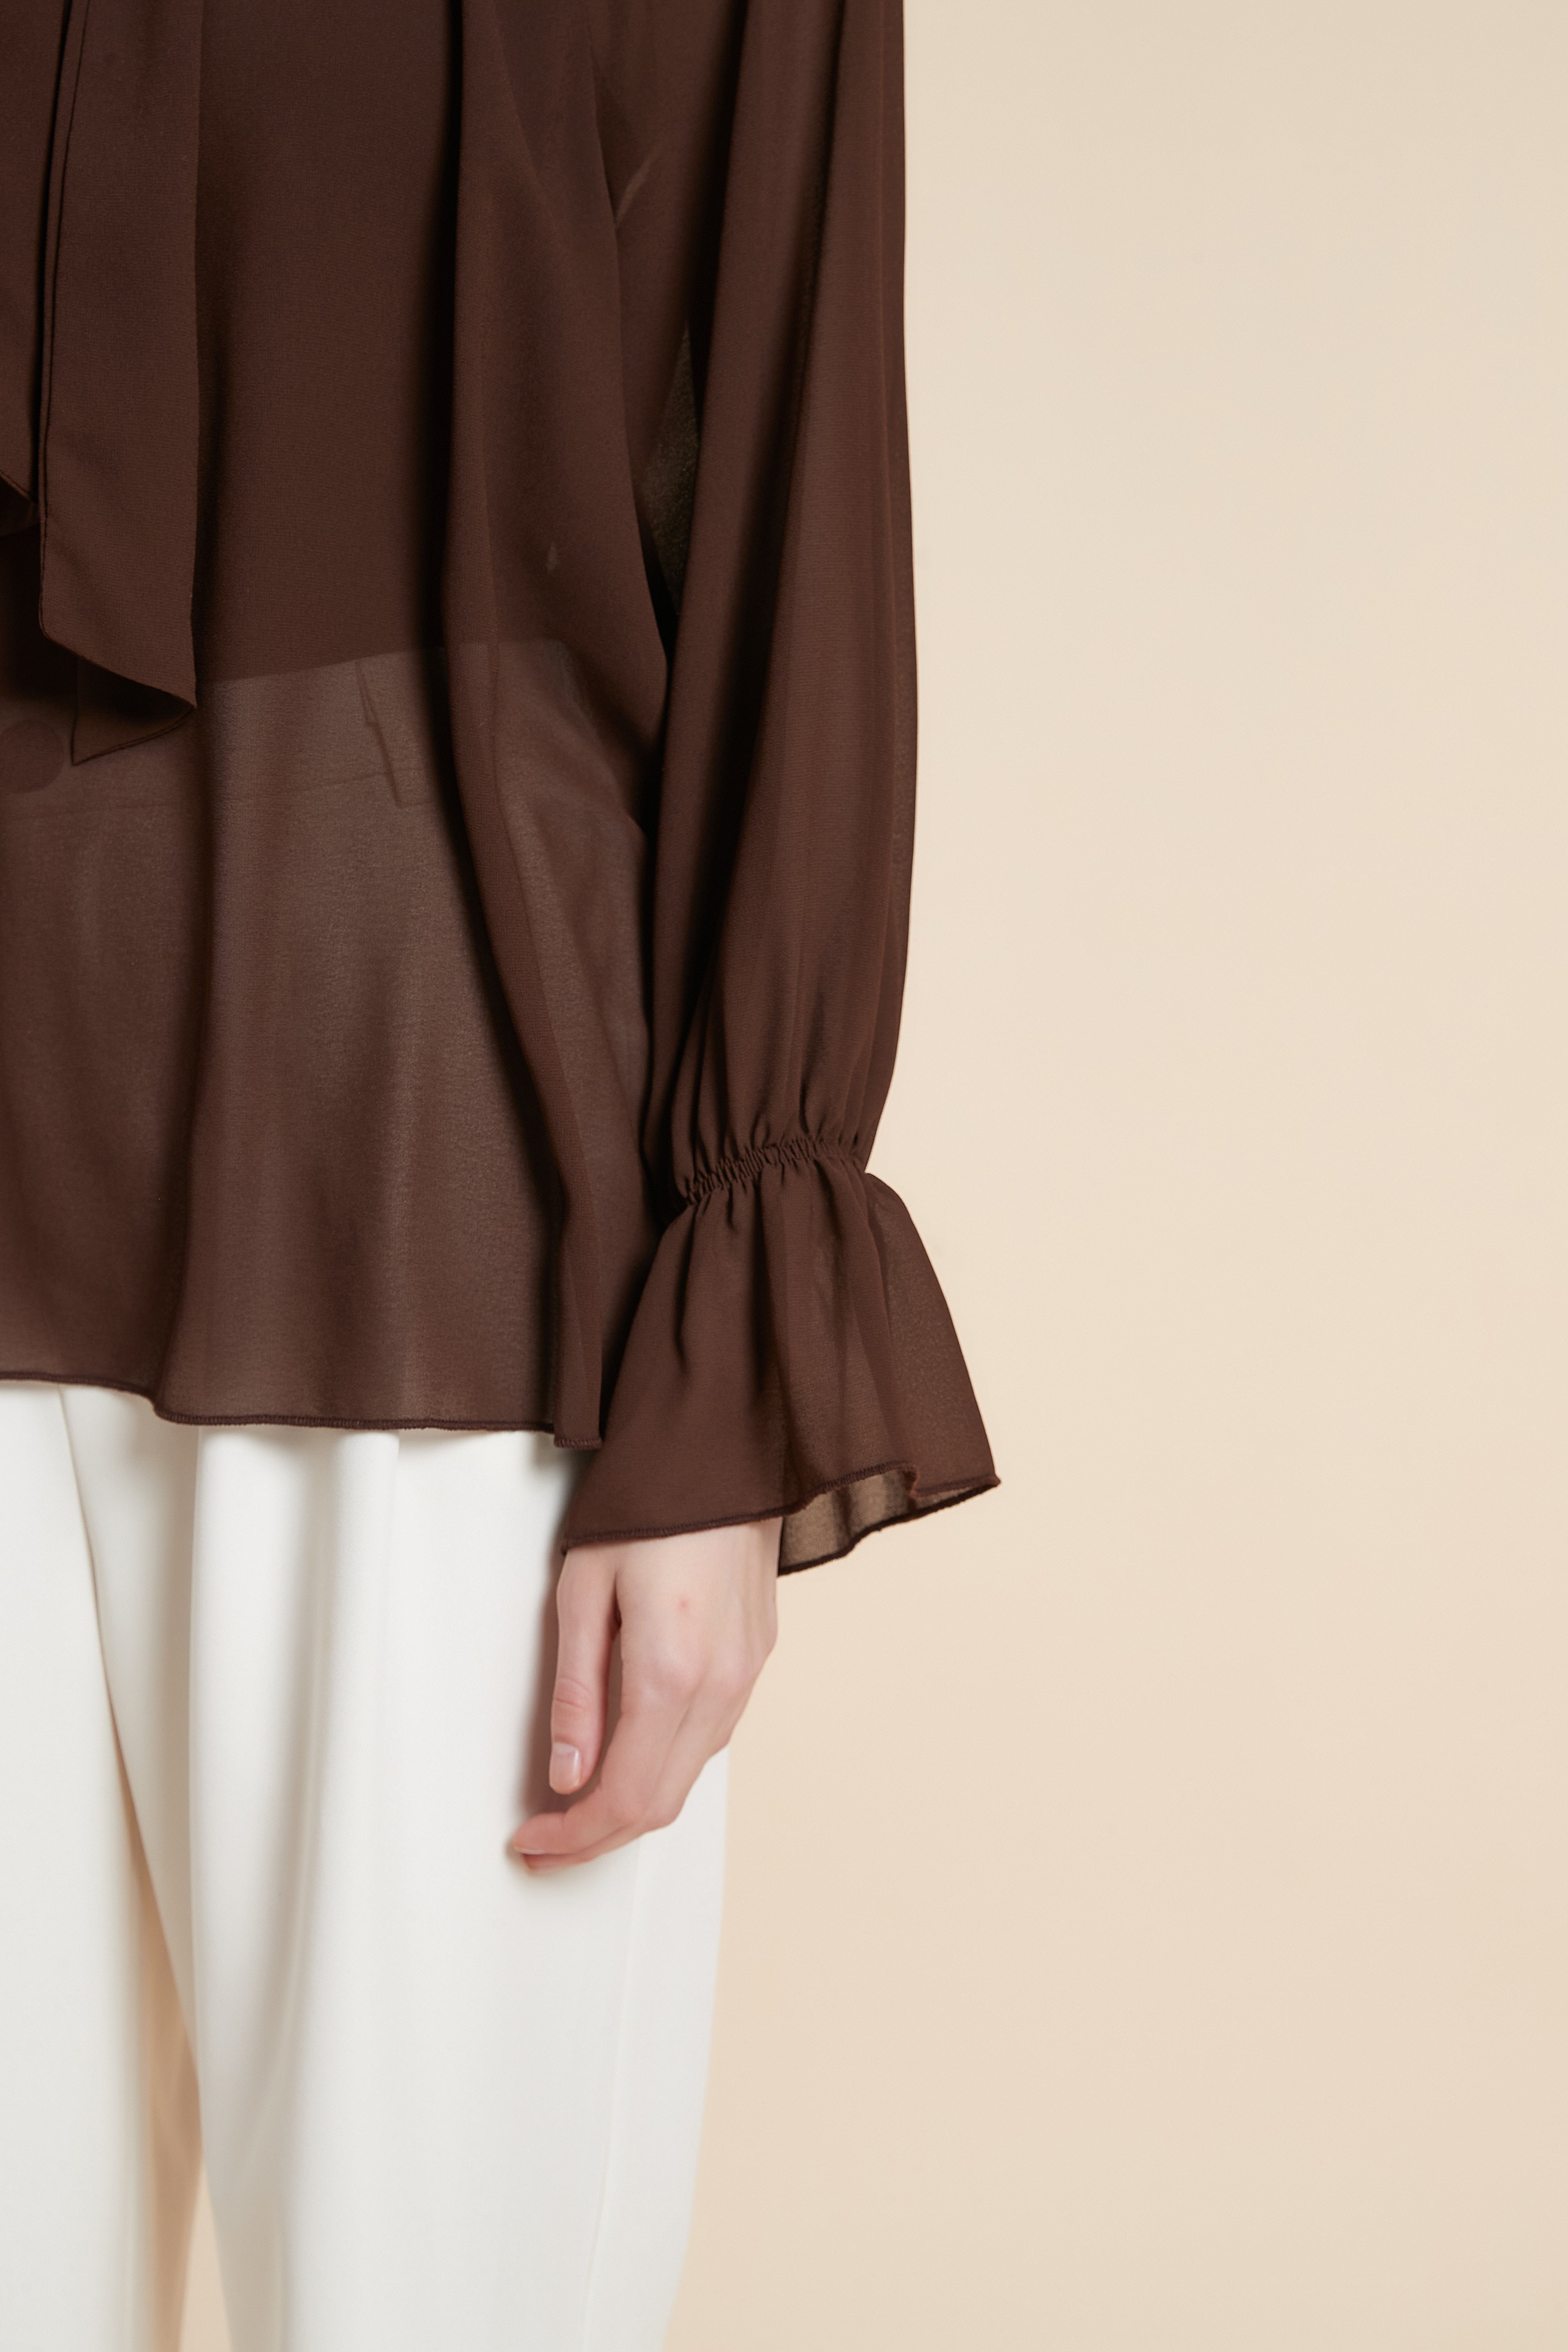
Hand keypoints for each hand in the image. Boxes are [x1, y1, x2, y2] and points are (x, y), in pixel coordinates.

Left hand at [510, 1518, 780, 1871]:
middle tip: (546, 1839)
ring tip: (579, 1802)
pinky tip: (631, 1753)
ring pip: (690, 1777)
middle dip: (598, 1837)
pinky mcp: (758, 1657)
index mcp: (670, 1671)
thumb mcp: (581, 1591)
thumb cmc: (644, 1505)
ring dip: (634, 1805)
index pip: (623, 1796)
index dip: (574, 1835)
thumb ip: (576, 1692)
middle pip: (660, 1804)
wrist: (722, 1448)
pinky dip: (668, 1765)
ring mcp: (747, 1673)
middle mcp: (721, 1684)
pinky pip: (713, 1738)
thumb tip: (567, 1775)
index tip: (532, 1841)